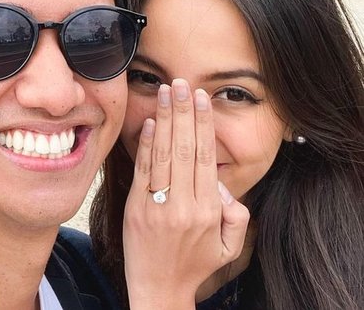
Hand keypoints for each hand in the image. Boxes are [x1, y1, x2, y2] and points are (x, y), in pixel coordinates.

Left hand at [123, 79, 248, 309]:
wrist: (159, 289)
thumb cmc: (195, 264)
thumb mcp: (228, 247)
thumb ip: (237, 216)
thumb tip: (223, 186)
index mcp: (208, 211)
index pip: (205, 157)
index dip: (203, 124)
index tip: (202, 98)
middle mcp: (184, 205)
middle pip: (184, 148)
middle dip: (184, 111)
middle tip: (183, 83)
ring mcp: (157, 205)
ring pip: (163, 154)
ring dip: (164, 119)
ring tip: (166, 92)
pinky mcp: (136, 207)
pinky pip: (143, 169)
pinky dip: (145, 144)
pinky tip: (149, 122)